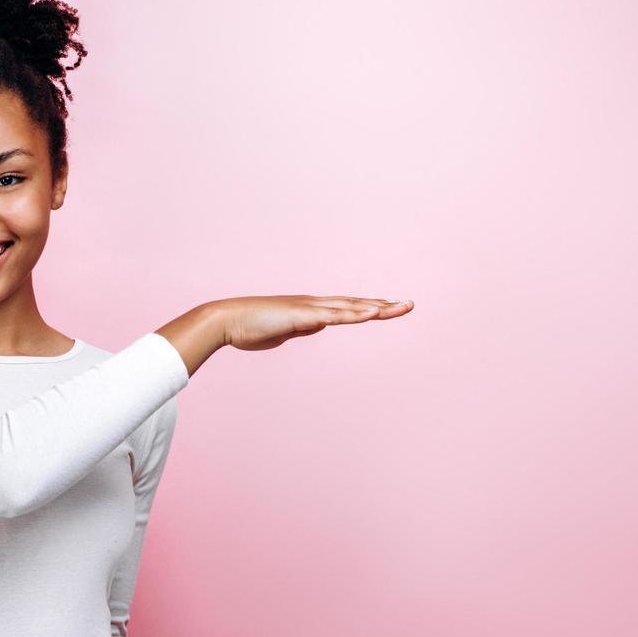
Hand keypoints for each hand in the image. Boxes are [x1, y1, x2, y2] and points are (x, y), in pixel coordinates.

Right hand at [216, 295, 413, 351]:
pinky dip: (356, 313)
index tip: (390, 307)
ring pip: (351, 307)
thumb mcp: (285, 332)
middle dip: (384, 304)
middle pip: (356, 303)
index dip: (369, 307)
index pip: (347, 307)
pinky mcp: (303, 315)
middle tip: (410, 304)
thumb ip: (303, 328)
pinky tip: (373, 312)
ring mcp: (310, 308)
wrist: (227, 320)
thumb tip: (318, 326)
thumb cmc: (251, 328)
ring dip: (378, 306)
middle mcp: (315, 304)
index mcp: (311, 309)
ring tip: (402, 307)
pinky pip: (335, 315)